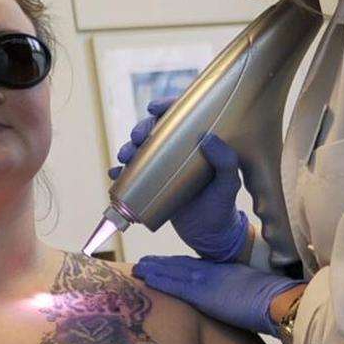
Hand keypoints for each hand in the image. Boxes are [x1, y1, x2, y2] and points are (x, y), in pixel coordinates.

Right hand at [109, 97, 248, 261]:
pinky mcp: (152, 185)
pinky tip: (115, 174)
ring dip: (128, 148)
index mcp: (199, 144)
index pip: (182, 116)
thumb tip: (208, 139)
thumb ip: (226, 162)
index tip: (154, 108)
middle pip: (156, 131)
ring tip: (125, 157)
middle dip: (141, 129)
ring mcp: (164, 168)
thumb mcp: (229, 185)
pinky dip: (121, 173)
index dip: (166, 106)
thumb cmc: (222, 207)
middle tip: (137, 139)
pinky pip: (133, 175)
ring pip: (141, 150)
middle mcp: (179, 152)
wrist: (209, 237)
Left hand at [132, 255, 304, 334]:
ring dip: (155, 268)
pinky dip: (160, 279)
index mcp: (226, 272)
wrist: (280, 301)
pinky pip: (176, 284)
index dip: (177, 265)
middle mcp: (215, 272)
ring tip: (138, 268)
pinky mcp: (204, 291)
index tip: (163, 264)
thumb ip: (240, 296)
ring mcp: (208, 280)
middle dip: (161, 264)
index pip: (196, 267)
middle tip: (143, 263)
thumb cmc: (274, 302)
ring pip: (174, 271)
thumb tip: (237, 305)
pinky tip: (147, 277)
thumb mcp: (254, 295)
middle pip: (182, 265)